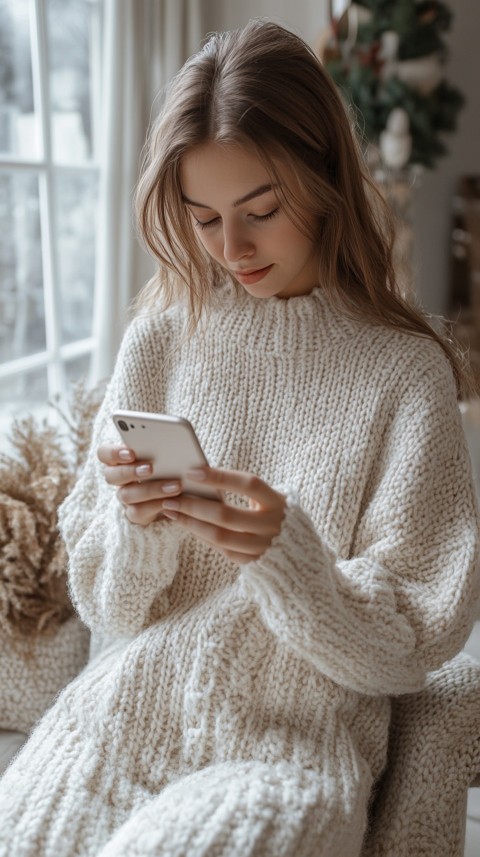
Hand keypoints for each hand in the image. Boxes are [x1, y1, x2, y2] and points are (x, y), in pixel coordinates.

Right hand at [97, 444, 182, 525]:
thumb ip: (160, 444)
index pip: (104, 453)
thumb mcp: (164, 452)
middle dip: (130, 472)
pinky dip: (156, 506)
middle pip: (111, 476)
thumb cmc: (168, 463)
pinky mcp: (135, 513)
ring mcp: (125, 497)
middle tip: (150, 468)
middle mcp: (118, 478)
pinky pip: (138, 512)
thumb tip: (171, 436)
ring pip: (126, 495)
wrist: (177, 490)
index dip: (113, 453)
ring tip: (174, 486)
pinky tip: (172, 501)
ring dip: (150, 490)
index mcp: (118, 459)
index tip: (131, 452)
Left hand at [160, 466, 285, 563]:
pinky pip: (222, 549)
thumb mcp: (267, 499)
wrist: (299, 553)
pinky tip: (187, 525)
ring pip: (219, 536)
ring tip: (170, 511)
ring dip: (191, 523)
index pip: (248, 484)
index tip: (191, 471)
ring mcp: (263, 546)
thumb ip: (242, 489)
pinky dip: (202, 536)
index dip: (220, 477)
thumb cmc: (273, 514)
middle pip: (226, 515)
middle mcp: (272, 525)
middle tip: (170, 497)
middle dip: (194, 505)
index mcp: (277, 502)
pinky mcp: (253, 562)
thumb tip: (201, 475)